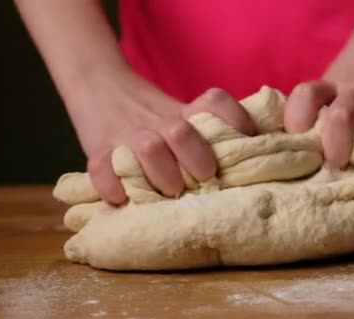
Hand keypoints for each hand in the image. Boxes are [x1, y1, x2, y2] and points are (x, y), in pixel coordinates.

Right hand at [68, 67, 253, 204]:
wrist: (99, 85)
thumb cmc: (151, 114)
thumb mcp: (182, 113)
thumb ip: (210, 132)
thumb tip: (256, 156)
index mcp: (184, 112)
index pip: (215, 102)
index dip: (235, 118)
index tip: (246, 139)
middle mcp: (158, 121)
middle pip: (181, 132)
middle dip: (197, 160)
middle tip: (203, 178)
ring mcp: (126, 134)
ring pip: (149, 149)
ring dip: (163, 175)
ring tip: (168, 191)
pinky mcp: (97, 149)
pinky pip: (102, 168)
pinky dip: (113, 186)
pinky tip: (123, 197)